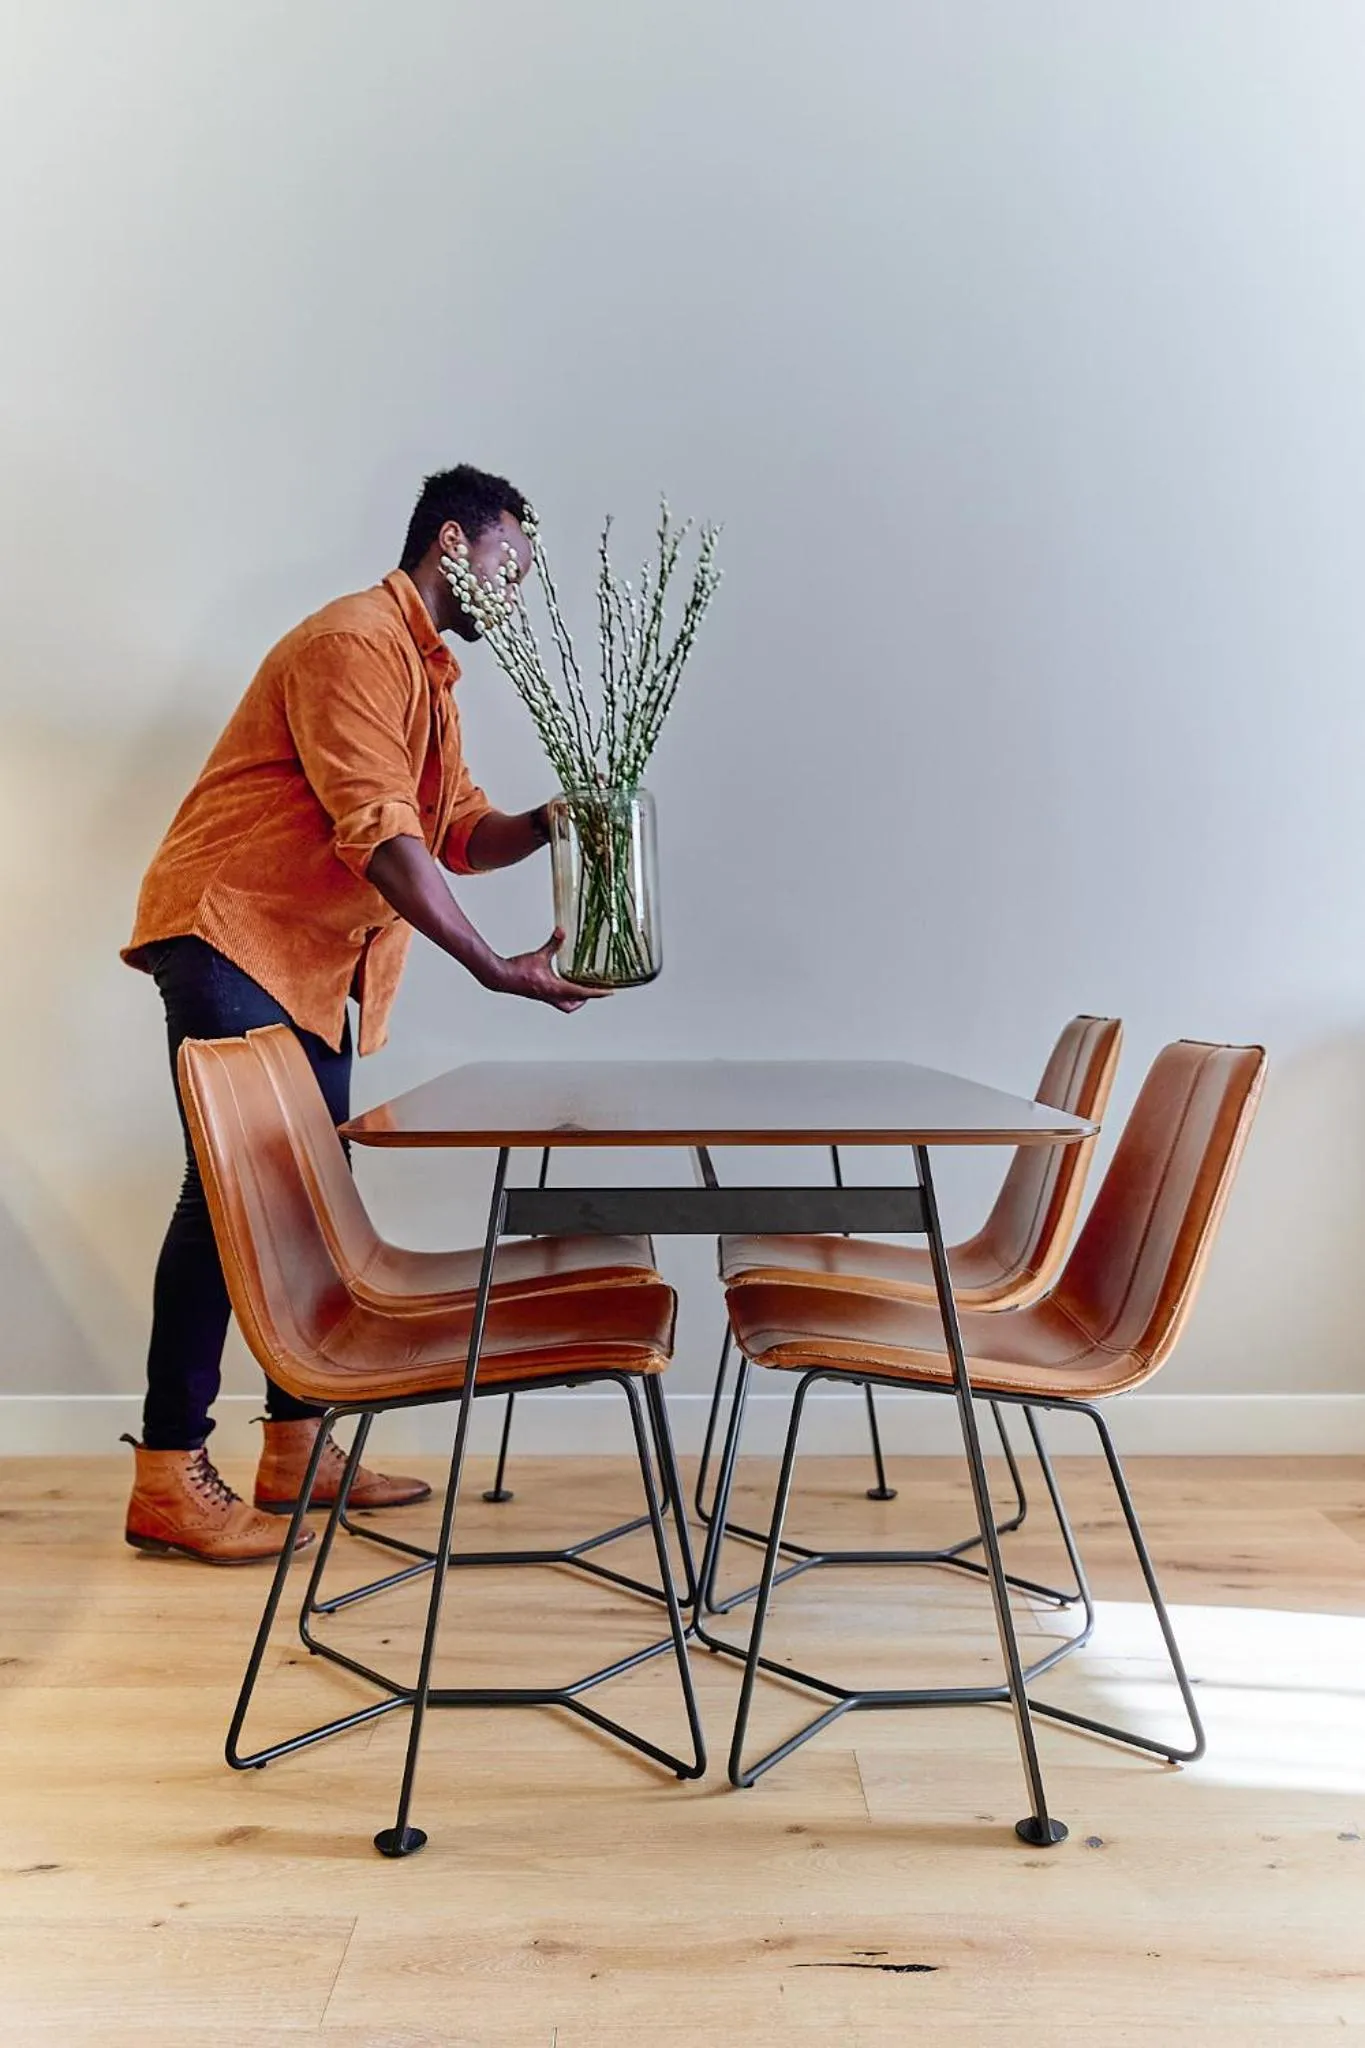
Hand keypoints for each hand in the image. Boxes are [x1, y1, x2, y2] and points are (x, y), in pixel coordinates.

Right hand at [490, 930, 609, 1011]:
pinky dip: (563, 993)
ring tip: (581, 988)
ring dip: (574, 999)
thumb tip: (562, 931)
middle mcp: (551, 996)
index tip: (609, 992)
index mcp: (554, 988)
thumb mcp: (539, 955)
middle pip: (574, 1005)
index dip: (597, 992)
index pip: (581, 992)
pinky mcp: (539, 994)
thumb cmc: (518, 970)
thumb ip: (553, 944)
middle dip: (586, 999)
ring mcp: (545, 997)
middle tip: (595, 990)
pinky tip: (561, 982)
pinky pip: (555, 998)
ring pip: (565, 1005)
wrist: (501, 978)